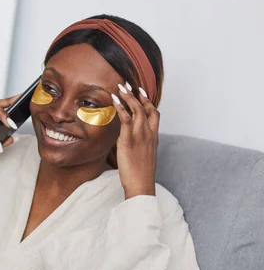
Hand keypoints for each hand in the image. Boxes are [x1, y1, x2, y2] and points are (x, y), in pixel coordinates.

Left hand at [111, 83, 159, 198]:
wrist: (141, 185)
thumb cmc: (140, 175)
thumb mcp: (143, 157)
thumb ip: (138, 146)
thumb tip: (128, 141)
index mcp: (154, 137)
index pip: (154, 114)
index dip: (148, 101)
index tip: (141, 92)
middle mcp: (150, 134)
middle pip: (147, 107)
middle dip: (137, 94)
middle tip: (128, 84)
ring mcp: (141, 136)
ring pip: (137, 109)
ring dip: (128, 96)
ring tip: (120, 87)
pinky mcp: (129, 140)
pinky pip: (126, 119)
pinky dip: (121, 107)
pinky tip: (115, 99)